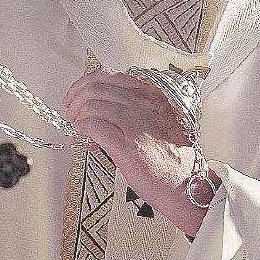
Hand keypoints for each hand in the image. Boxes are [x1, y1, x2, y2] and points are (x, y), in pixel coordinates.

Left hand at [63, 69, 216, 235]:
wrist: (187, 184)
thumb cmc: (173, 159)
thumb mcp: (157, 122)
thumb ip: (133, 110)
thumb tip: (102, 110)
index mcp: (152, 96)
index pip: (110, 76)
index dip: (86, 84)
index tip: (77, 95)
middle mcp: (145, 104)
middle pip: (97, 87)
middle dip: (76, 99)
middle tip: (71, 113)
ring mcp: (136, 123)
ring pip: (92, 103)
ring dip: (77, 114)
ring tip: (76, 126)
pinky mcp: (128, 145)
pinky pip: (93, 125)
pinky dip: (82, 128)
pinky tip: (83, 135)